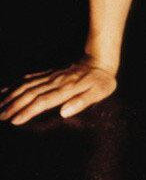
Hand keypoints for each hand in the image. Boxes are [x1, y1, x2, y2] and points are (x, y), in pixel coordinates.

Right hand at [0, 58, 116, 124]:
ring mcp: (50, 77)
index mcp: (66, 89)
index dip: (28, 111)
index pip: (42, 101)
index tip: (14, 120)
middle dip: (13, 106)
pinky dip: (15, 84)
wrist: (100, 60)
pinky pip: (28, 79)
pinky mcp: (49, 73)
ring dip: (10, 95)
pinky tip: (4, 90)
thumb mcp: (99, 92)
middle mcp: (54, 82)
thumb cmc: (102, 80)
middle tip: (0, 116)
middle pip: (29, 94)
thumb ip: (82, 102)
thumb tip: (64, 112)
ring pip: (25, 86)